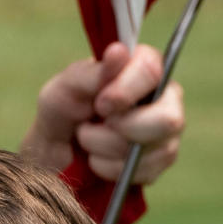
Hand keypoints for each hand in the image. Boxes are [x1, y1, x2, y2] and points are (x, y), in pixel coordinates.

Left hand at [20, 42, 183, 184]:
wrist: (55, 151)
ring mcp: (167, 131)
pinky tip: (97, 159)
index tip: (100, 104)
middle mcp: (165, 97)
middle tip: (89, 128)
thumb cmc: (63, 110)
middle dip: (121, 129)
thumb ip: (91, 72)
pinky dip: (110, 169)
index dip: (124, 92)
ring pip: (151, 149)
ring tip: (87, 141)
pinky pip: (144, 171)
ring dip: (107, 149)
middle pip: (167, 119)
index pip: (152, 71)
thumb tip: (118, 52)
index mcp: (144, 67)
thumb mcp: (66, 87)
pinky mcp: (159, 161)